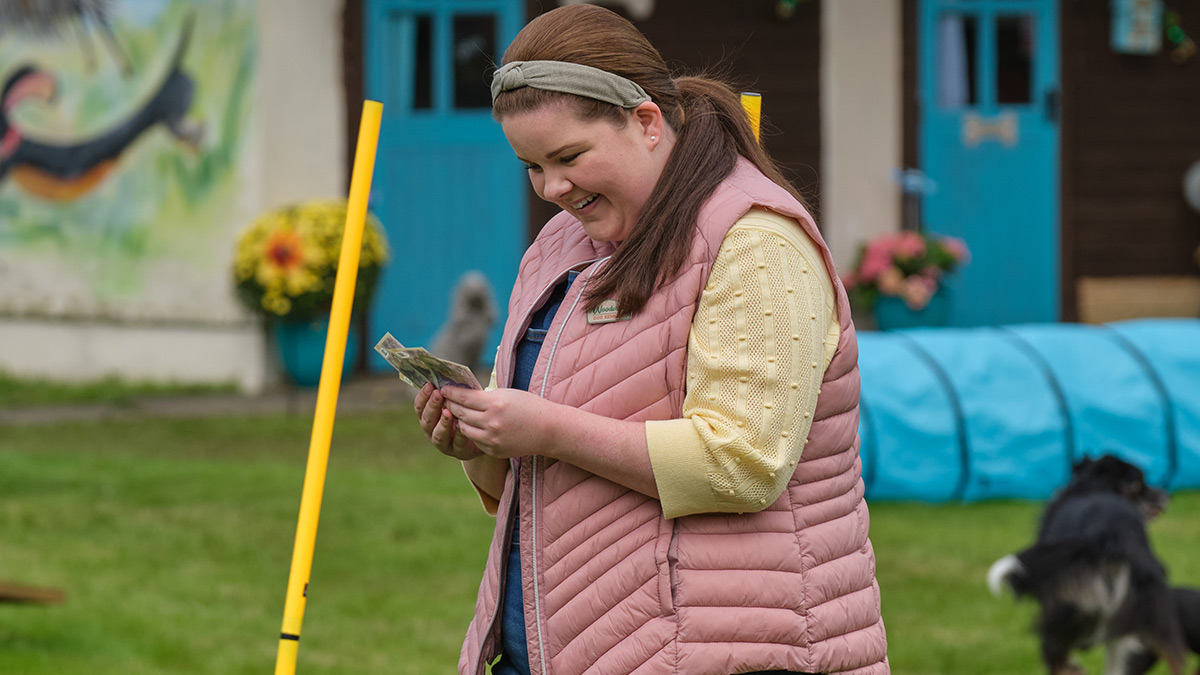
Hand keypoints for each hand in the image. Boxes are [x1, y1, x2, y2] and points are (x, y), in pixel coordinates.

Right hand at [414, 383, 482, 460]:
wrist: (485, 433)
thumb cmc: (470, 411)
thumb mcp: (461, 399)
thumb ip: (454, 391)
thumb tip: (449, 372)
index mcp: (429, 417)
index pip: (420, 407)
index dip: (423, 396)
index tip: (429, 385)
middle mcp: (432, 431)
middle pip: (426, 421)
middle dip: (432, 406)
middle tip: (438, 395)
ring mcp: (445, 444)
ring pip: (438, 435)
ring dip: (442, 423)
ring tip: (448, 412)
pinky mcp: (459, 452)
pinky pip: (457, 444)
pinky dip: (459, 434)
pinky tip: (462, 425)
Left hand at [439, 387, 554, 459]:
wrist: (548, 430)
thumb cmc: (529, 407)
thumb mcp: (508, 394)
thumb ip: (485, 396)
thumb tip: (463, 395)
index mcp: (495, 404)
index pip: (464, 397)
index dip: (451, 392)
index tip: (444, 388)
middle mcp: (491, 422)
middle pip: (460, 413)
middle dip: (451, 405)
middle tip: (445, 399)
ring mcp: (492, 439)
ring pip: (464, 428)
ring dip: (459, 420)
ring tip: (458, 413)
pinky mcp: (493, 450)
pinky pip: (475, 440)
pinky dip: (472, 432)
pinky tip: (474, 426)